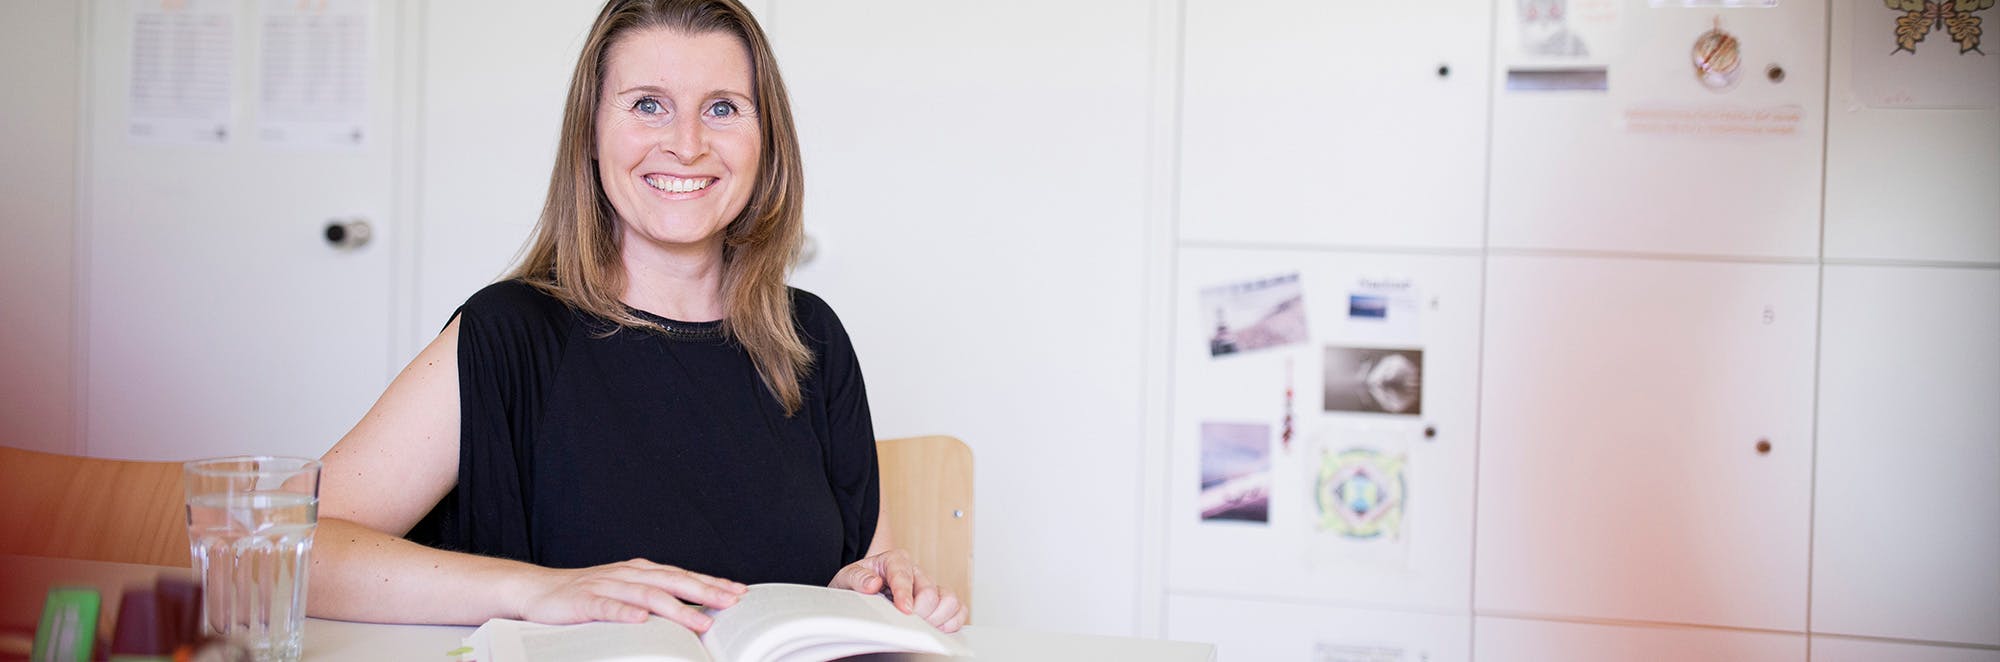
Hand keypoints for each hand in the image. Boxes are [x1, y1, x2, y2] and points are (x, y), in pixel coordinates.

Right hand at [515, 558, 746, 632]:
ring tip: (699, 621)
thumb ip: (654, 597)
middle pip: (672, 581)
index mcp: (640, 571)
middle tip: (731, 602)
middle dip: (704, 592)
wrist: (538, 590)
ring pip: (646, 595)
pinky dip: (625, 613)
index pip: (683, 575)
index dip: (711, 583)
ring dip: (675, 609)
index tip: (739, 592)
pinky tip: (641, 621)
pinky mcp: (584, 602)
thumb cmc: (586, 594)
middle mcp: (627, 574)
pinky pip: (607, 608)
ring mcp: (606, 586)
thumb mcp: (625, 592)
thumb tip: (693, 611)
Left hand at [828, 549, 966, 632]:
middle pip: (929, 592)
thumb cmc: (858, 583)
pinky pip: (957, 609)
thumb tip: (873, 583)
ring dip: (938, 617)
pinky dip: (952, 621)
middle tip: (906, 623)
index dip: (905, 594)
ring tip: (922, 626)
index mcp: (895, 560)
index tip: (904, 609)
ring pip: (949, 600)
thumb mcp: (847, 577)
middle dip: (919, 612)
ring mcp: (930, 586)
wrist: (862, 588)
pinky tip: (937, 628)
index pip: (904, 574)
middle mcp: (916, 572)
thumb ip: (858, 578)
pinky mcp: (939, 601)